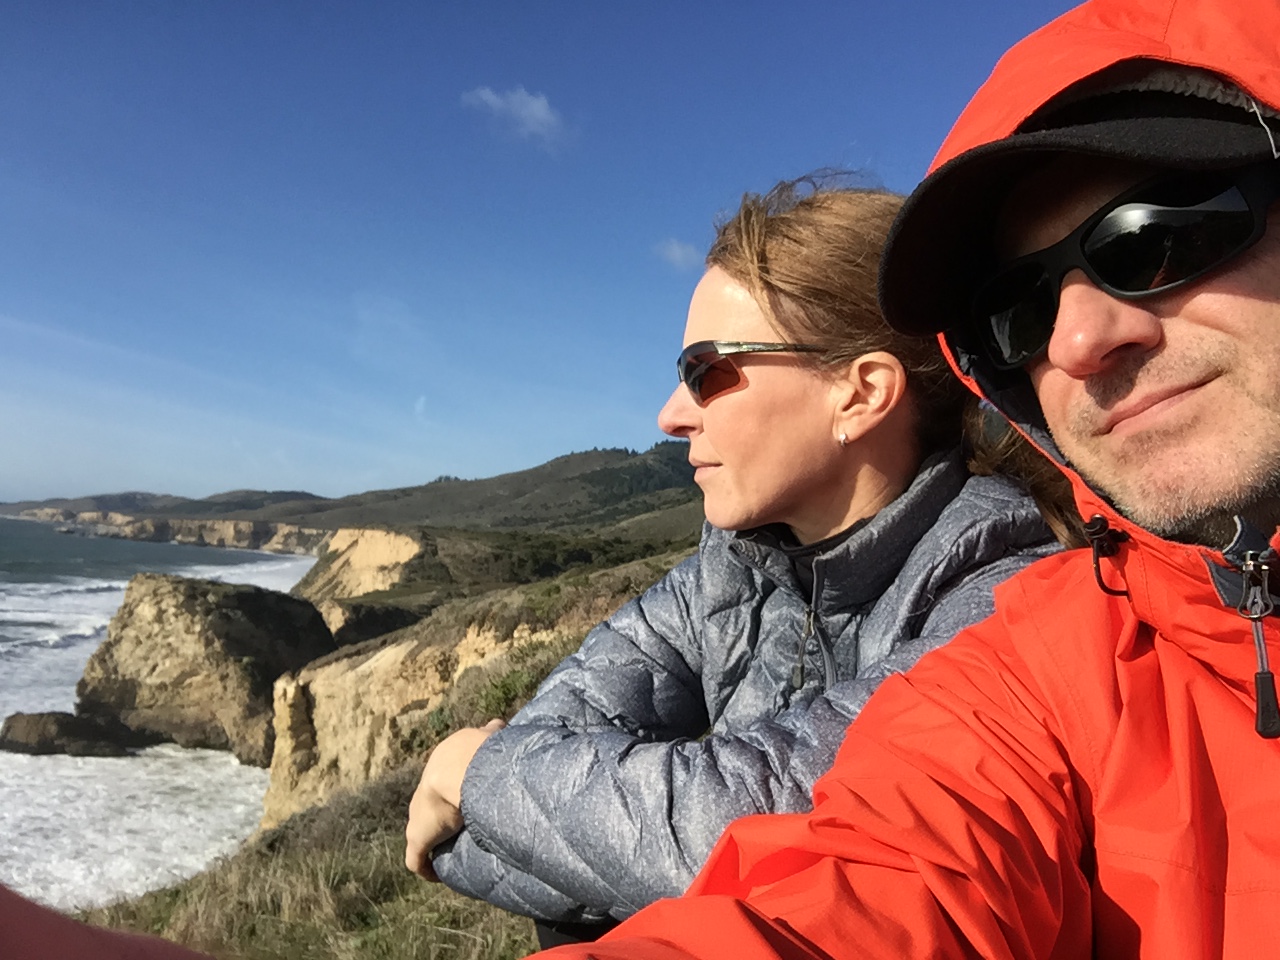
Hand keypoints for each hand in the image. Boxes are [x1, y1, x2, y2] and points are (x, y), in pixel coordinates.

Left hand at [405, 718, 505, 880]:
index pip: (443, 780)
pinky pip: (417, 860)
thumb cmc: (477, 754)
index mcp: (439, 768)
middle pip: (431, 807)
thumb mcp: (485, 737)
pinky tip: (436, 874)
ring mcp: (418, 816)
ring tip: (453, 852)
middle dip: (443, 817)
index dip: (453, 792)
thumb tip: (498, 724)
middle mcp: (425, 790)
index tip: (465, 802)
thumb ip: (491, 731)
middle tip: (463, 829)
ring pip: (423, 832)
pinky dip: (425, 868)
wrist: (458, 770)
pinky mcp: (416, 839)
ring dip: (435, 842)